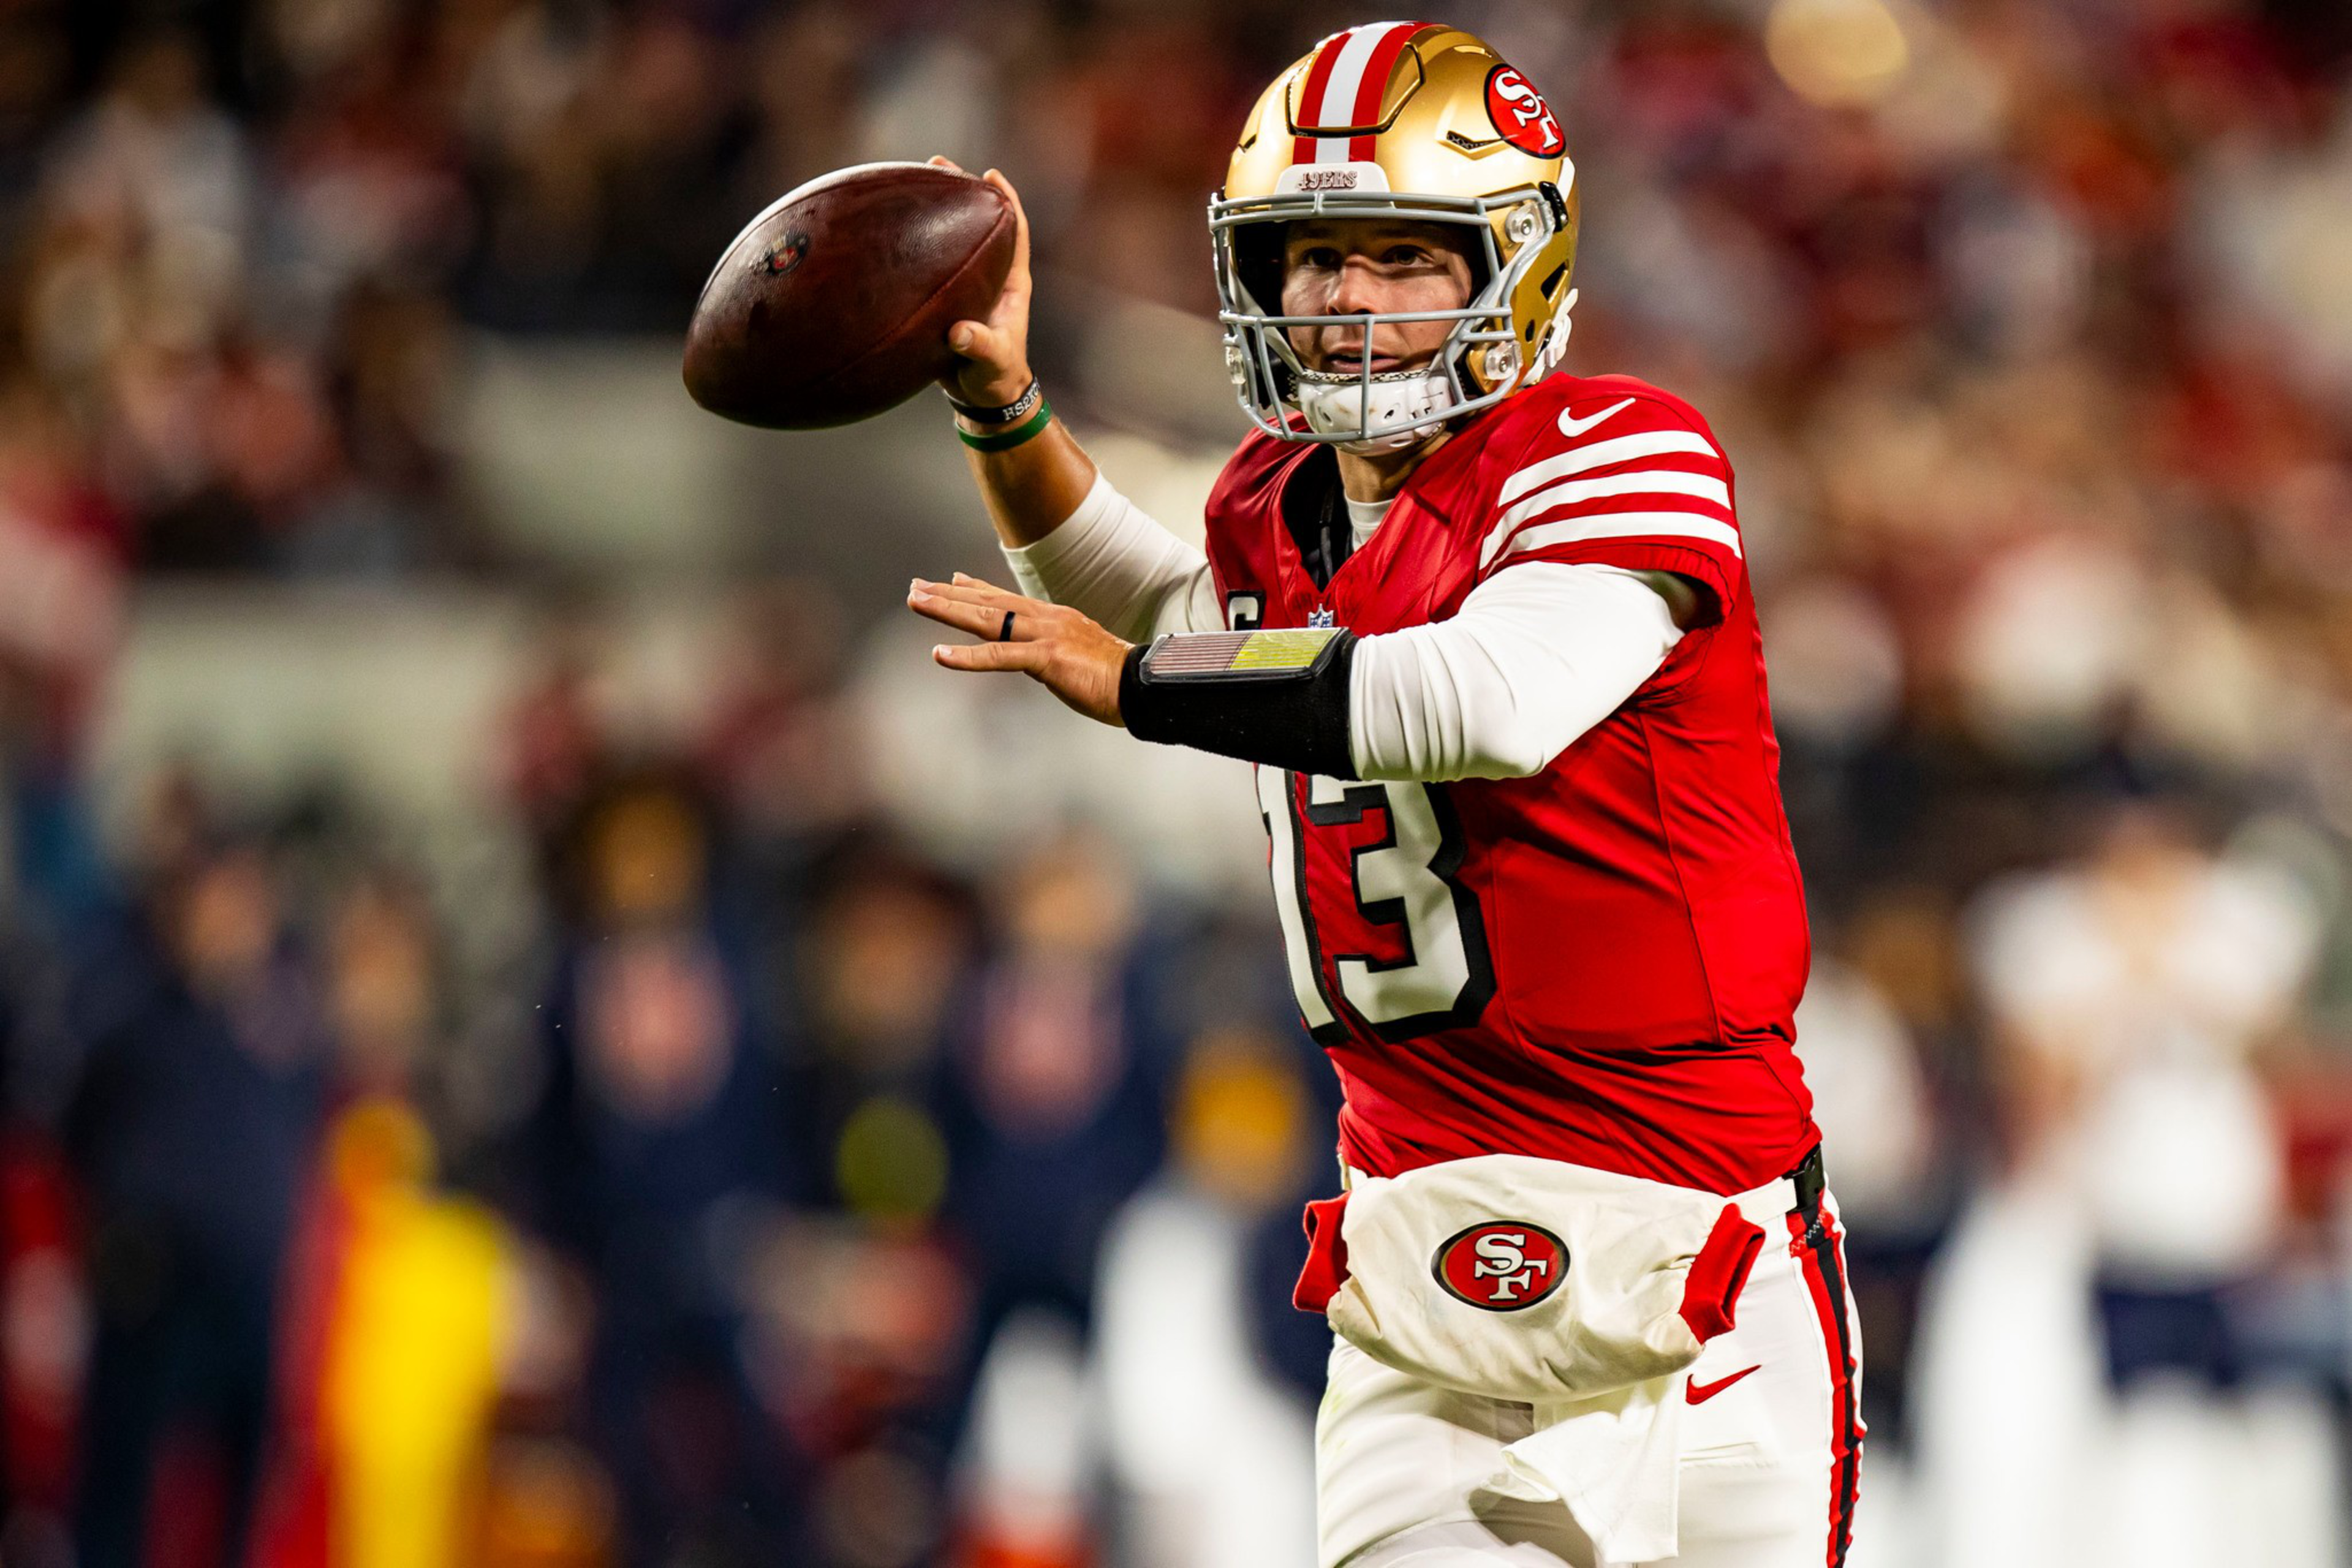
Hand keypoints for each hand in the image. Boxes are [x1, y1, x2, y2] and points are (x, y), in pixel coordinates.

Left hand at [907, 574, 1128, 726]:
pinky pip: (999, 656)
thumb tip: (1033, 656)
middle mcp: (1046, 620)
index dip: (975, 589)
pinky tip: (939, 653)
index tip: (949, 580)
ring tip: (916, 601)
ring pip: (987, 619)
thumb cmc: (1114, 679)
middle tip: (916, 587)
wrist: (1144, 687)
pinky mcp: (1047, 659)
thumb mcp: (1076, 657)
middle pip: (989, 603)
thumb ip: (1049, 651)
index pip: (1006, 600)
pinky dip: (967, 656)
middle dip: (948, 594)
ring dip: (947, 609)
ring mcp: (1046, 636)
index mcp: (1054, 619)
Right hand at [928, 157, 1033, 407]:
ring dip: (936, 210)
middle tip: (938, 164)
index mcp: (1011, 284)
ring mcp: (967, 285)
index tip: (991, 175)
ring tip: (911, 181)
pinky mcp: (946, 298)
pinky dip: (913, 243)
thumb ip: (979, 346)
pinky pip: (930, 261)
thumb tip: (959, 331)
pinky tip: (887, 231)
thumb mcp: (991, 362)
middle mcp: (990, 277)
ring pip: (953, 238)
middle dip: (961, 191)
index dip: (1006, 201)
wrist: (981, 399)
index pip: (1015, 232)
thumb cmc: (995, 379)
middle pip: (979, 223)